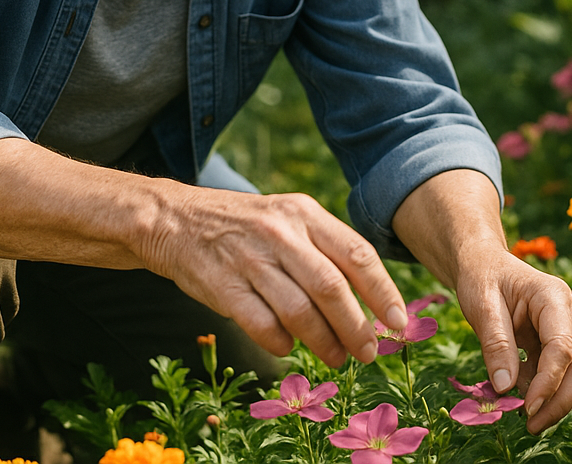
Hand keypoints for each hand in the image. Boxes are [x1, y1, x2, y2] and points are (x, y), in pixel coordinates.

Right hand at [0, 140, 407, 368]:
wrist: (171, 219)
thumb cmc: (242, 225)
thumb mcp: (286, 219)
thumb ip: (325, 250)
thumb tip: (372, 299)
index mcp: (303, 212)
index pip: (356, 253)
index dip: (383, 292)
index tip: (399, 324)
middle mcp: (280, 231)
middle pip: (333, 289)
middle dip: (357, 329)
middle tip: (369, 353)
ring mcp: (250, 257)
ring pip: (300, 312)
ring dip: (324, 344)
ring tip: (335, 359)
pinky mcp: (222, 284)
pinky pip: (262, 325)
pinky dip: (281, 344)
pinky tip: (287, 350)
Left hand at [391, 169, 571, 431]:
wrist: (483, 263)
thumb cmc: (481, 277)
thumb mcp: (480, 304)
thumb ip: (495, 343)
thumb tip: (506, 389)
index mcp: (553, 296)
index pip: (563, 347)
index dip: (549, 382)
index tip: (526, 408)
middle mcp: (570, 313)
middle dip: (561, 400)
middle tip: (531, 424)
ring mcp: (569, 328)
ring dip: (556, 400)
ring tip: (524, 416)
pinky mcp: (560, 343)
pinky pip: (562, 374)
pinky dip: (545, 390)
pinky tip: (518, 393)